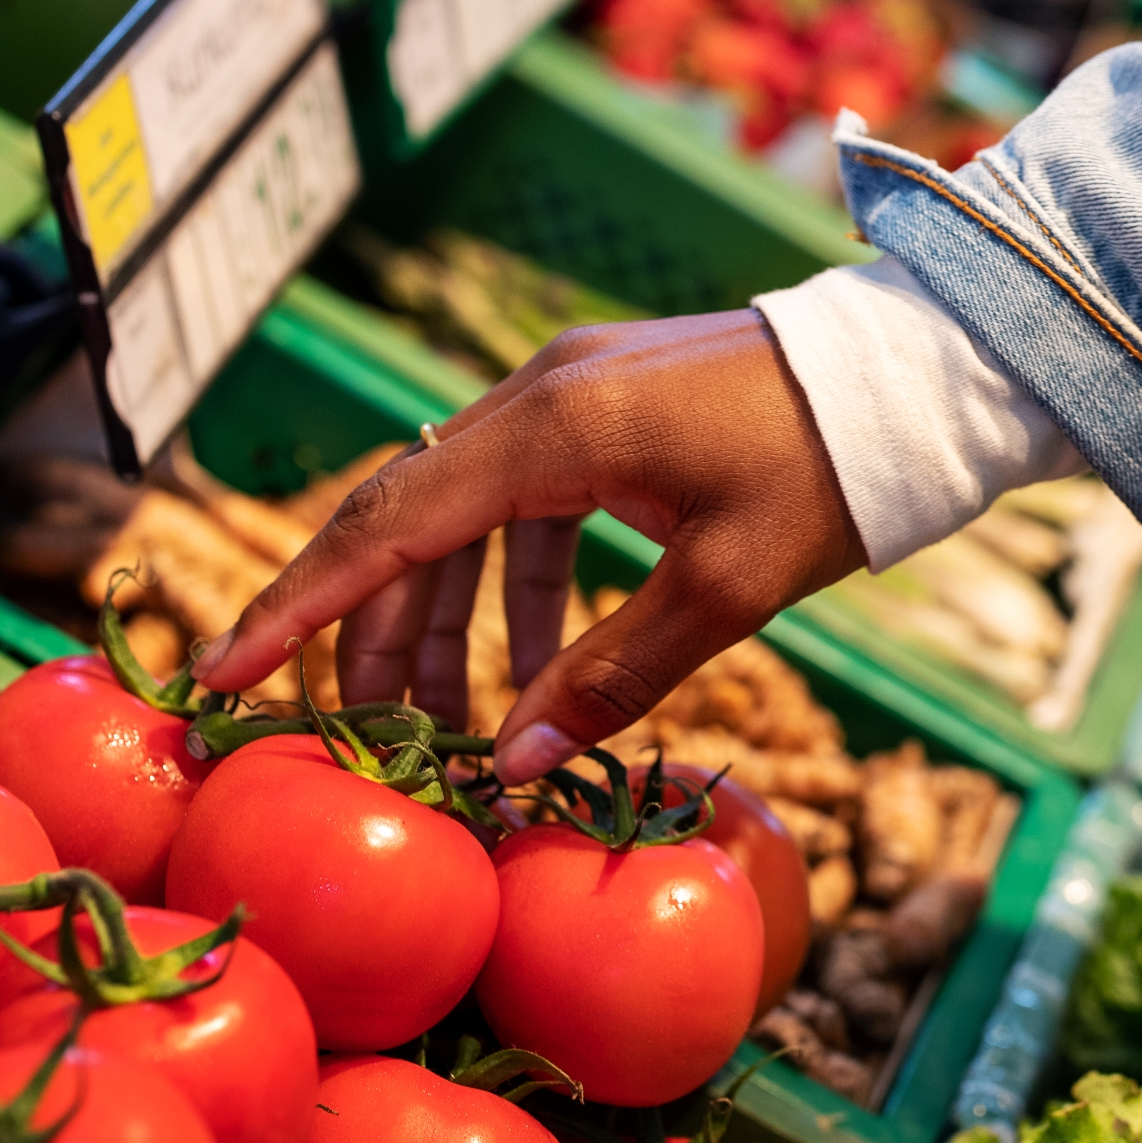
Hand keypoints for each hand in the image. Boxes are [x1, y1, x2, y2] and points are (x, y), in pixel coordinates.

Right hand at [192, 312, 866, 780]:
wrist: (916, 375)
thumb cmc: (829, 473)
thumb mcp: (728, 591)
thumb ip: (613, 677)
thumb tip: (516, 766)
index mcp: (553, 428)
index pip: (385, 523)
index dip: (298, 606)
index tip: (225, 673)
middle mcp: (539, 395)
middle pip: (405, 522)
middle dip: (366, 634)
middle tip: (351, 737)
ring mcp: (570, 392)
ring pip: (459, 515)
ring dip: (440, 618)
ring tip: (437, 725)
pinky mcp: (605, 407)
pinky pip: (520, 501)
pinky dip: (507, 583)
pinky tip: (526, 668)